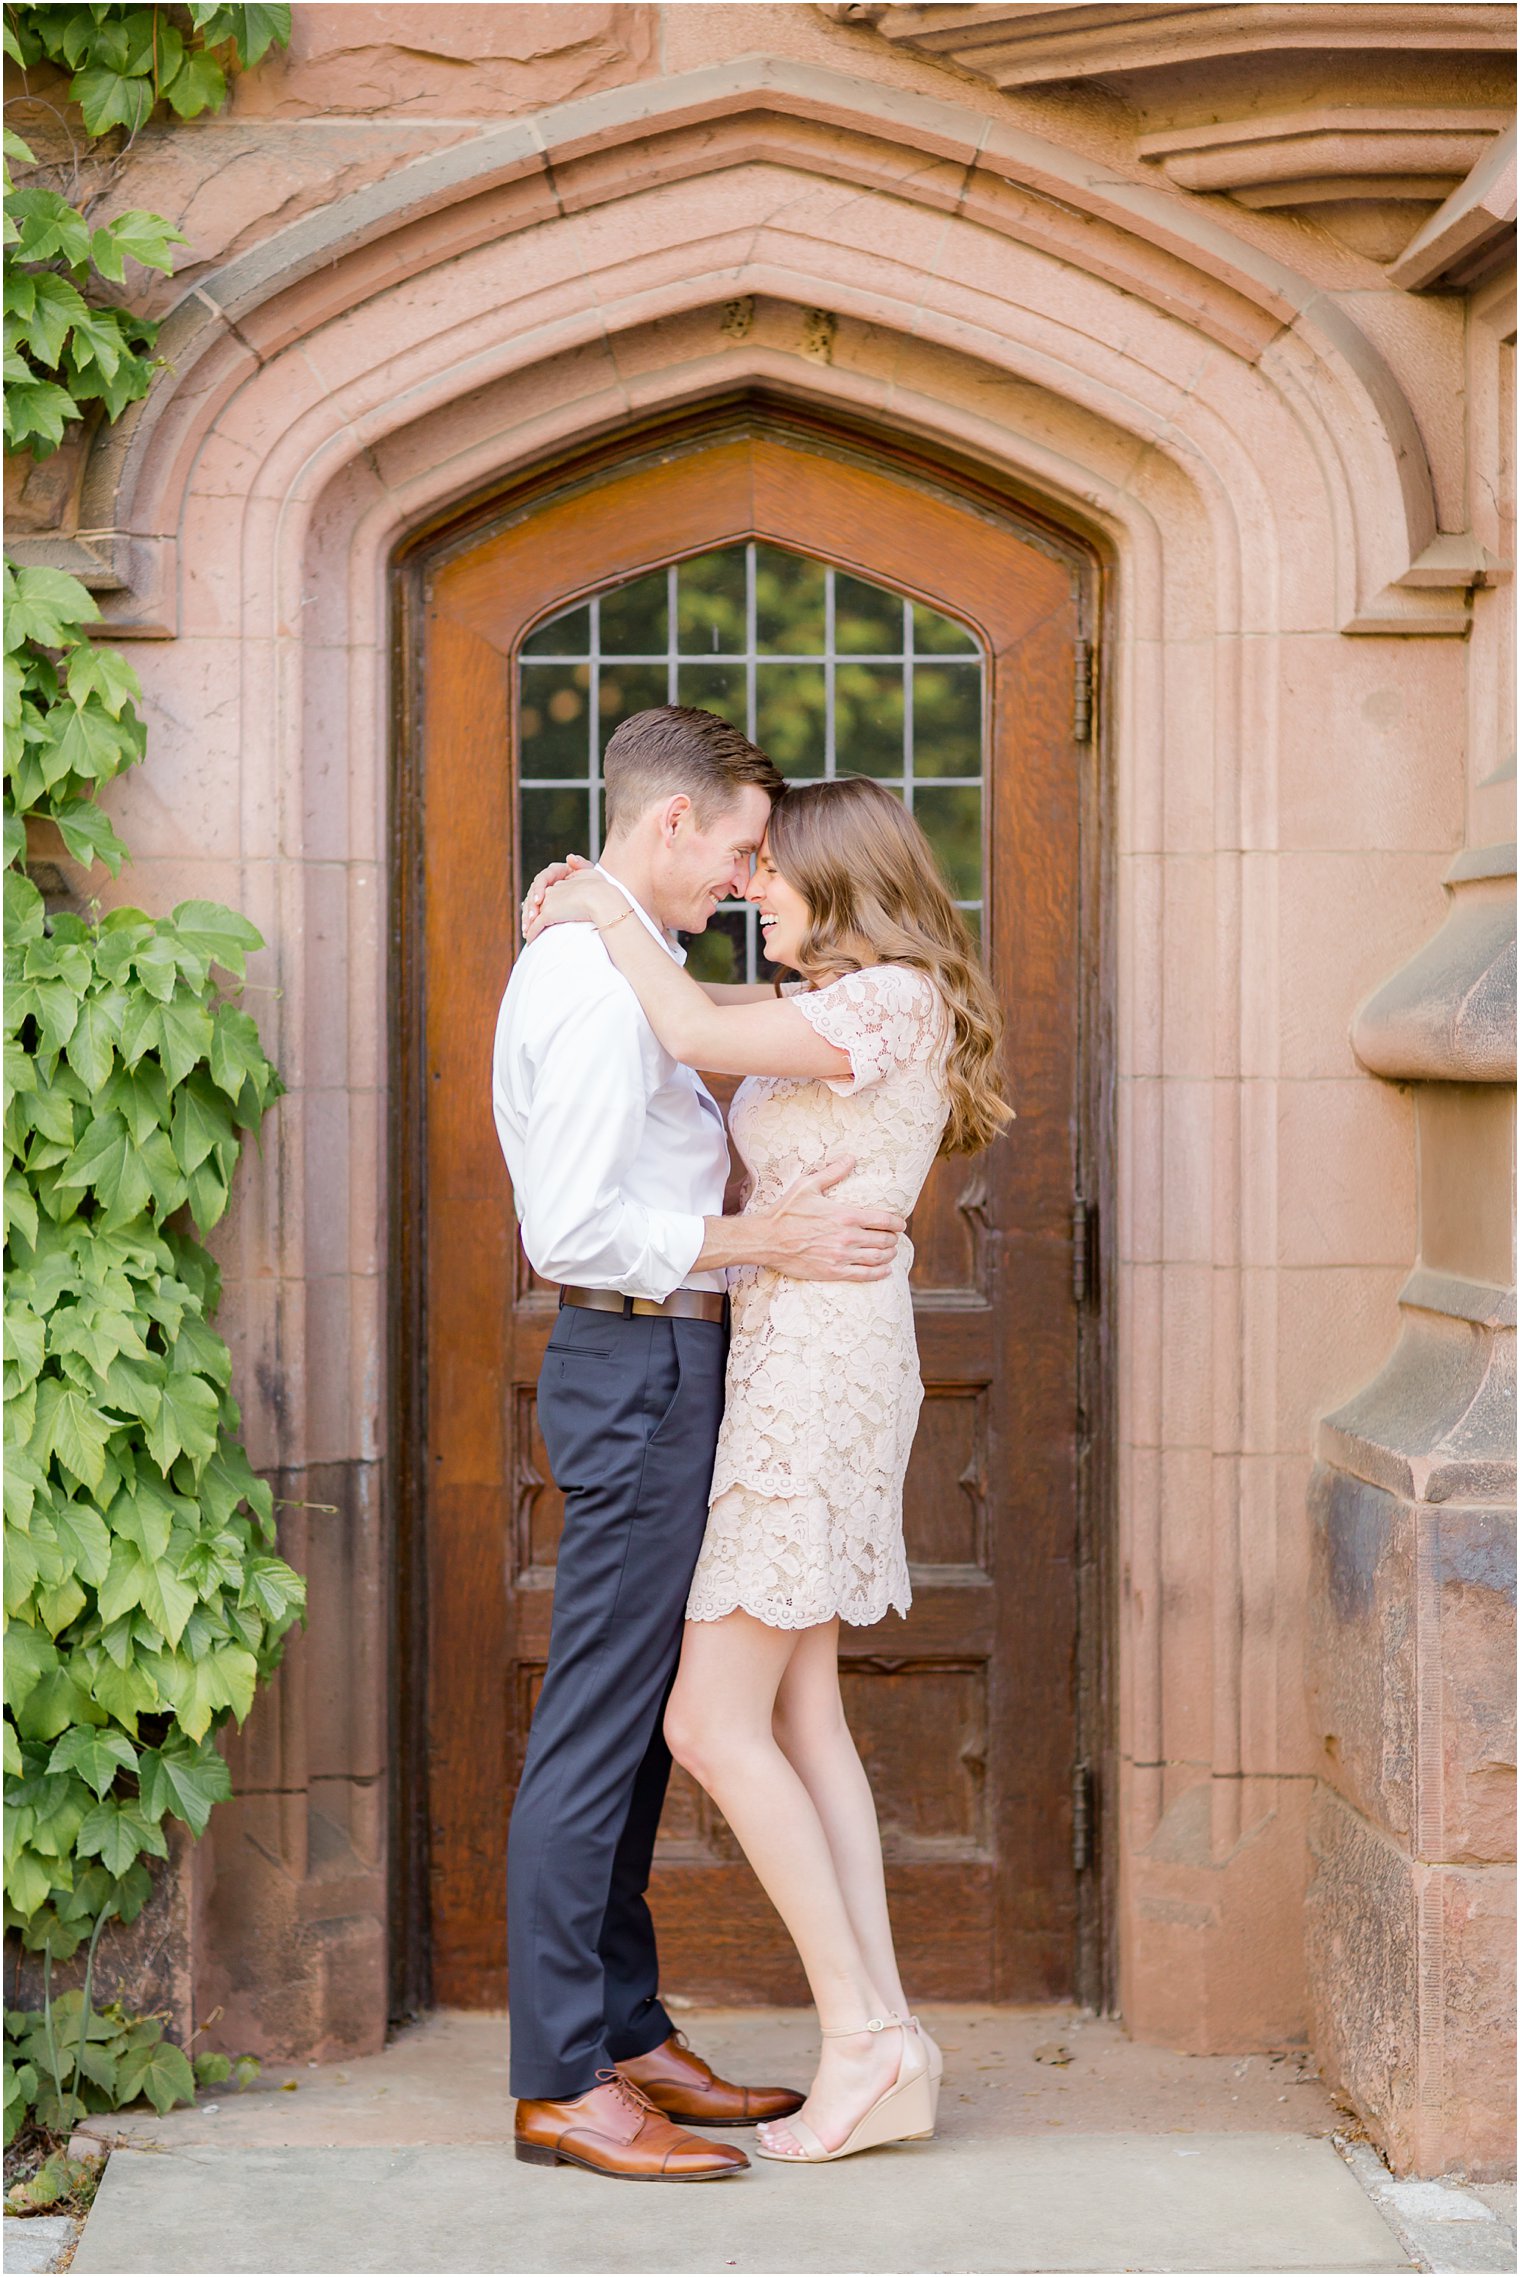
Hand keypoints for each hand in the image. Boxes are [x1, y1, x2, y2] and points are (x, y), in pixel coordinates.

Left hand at [523, 865, 623, 941]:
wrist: (601, 898)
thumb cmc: (602, 888)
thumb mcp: (591, 873)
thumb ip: (580, 867)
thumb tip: (569, 857)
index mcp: (561, 883)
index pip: (548, 895)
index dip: (544, 906)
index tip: (540, 916)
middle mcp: (551, 890)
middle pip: (537, 905)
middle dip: (532, 917)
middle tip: (528, 929)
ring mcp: (548, 902)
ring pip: (533, 916)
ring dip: (530, 927)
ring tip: (528, 937)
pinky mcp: (548, 913)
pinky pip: (536, 926)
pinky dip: (532, 934)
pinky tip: (530, 941)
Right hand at [762, 1158, 905, 1281]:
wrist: (767, 1239)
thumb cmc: (785, 1211)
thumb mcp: (807, 1186)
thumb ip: (832, 1173)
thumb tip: (850, 1157)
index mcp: (845, 1215)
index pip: (883, 1219)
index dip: (897, 1222)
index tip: (900, 1223)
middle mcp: (847, 1236)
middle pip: (883, 1239)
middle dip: (893, 1238)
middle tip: (894, 1237)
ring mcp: (841, 1256)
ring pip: (878, 1257)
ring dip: (890, 1255)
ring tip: (891, 1252)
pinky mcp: (834, 1272)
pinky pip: (864, 1274)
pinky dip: (880, 1273)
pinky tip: (886, 1270)